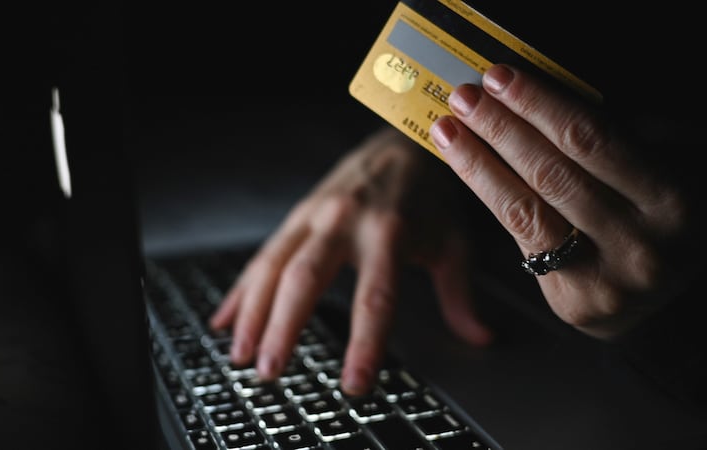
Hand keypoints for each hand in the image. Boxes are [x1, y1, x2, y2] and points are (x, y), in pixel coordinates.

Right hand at [209, 127, 492, 394]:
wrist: (402, 138)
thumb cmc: (430, 193)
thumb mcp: (452, 241)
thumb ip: (459, 294)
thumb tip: (479, 337)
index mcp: (388, 231)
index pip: (375, 297)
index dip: (364, 344)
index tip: (354, 384)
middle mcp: (343, 220)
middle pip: (305, 279)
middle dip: (284, 328)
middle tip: (271, 373)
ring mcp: (314, 215)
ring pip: (273, 266)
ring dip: (253, 313)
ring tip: (240, 355)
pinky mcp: (297, 214)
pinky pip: (264, 255)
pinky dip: (244, 290)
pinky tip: (227, 319)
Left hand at [429, 64, 701, 339]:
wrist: (664, 295)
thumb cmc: (651, 218)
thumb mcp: (652, 174)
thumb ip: (606, 142)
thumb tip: (530, 95)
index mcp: (673, 201)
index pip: (591, 140)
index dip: (539, 105)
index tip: (501, 78)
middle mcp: (642, 245)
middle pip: (552, 173)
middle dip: (501, 128)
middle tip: (465, 97)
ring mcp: (607, 280)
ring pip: (526, 210)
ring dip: (479, 163)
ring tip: (449, 129)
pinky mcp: (572, 302)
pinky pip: (520, 238)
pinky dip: (489, 196)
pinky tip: (466, 167)